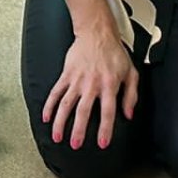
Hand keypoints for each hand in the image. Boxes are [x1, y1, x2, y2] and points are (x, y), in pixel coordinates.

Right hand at [43, 24, 138, 149]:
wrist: (97, 32)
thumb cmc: (114, 52)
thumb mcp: (131, 72)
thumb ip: (131, 95)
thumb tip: (128, 114)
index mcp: (109, 85)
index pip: (107, 112)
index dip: (105, 129)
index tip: (102, 143)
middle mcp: (92, 84)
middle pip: (83, 111)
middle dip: (78, 130)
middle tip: (75, 145)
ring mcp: (77, 80)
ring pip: (66, 104)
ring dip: (60, 122)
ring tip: (57, 136)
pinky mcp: (66, 75)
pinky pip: (56, 92)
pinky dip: (49, 105)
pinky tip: (46, 117)